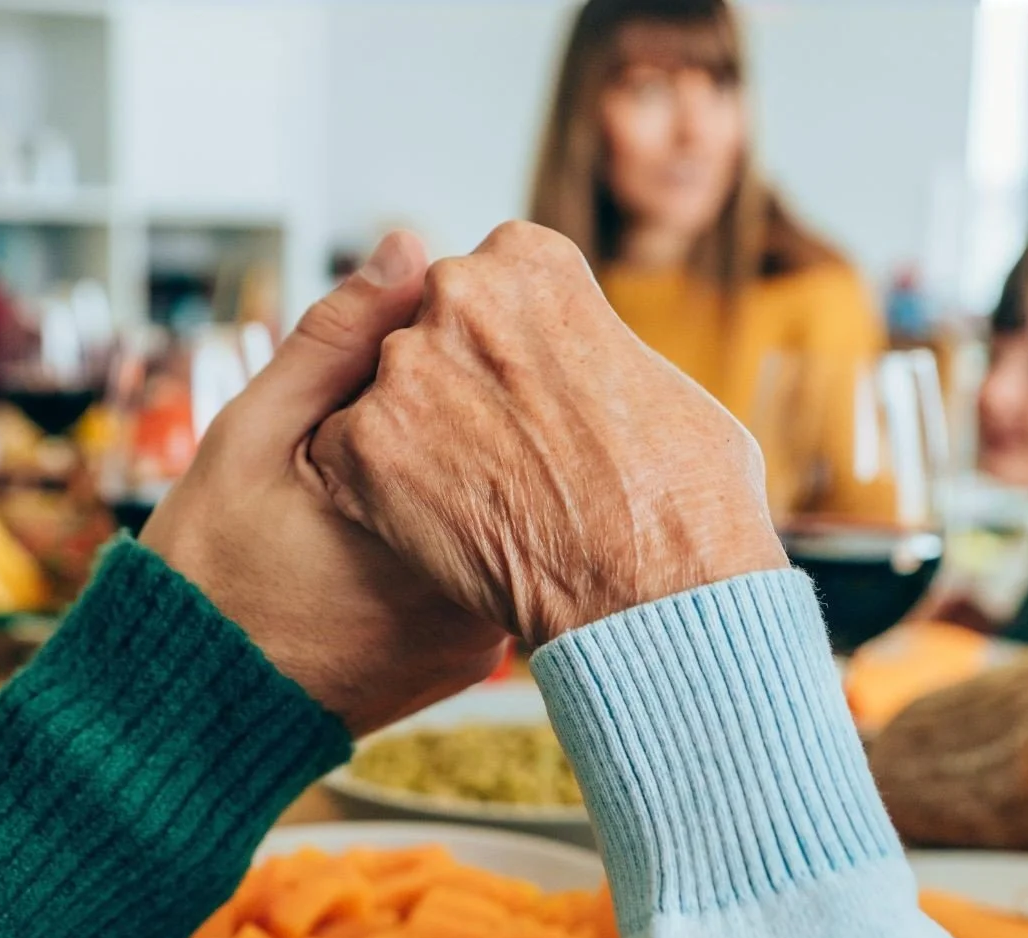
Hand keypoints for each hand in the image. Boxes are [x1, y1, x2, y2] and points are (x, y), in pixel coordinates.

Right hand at [140, 232, 508, 733]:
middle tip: (422, 399)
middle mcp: (477, 588)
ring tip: (409, 458)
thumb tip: (410, 246)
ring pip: (512, 516)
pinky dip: (469, 532)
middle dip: (481, 413)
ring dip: (478, 472)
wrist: (191, 716)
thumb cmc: (206, 573)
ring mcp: (483, 633)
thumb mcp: (249, 437)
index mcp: (429, 523)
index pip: (497, 400)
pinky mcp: (475, 659)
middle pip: (517, 460)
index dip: (470, 353)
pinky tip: (412, 519)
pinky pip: (495, 570)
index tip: (433, 341)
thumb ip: (333, 343)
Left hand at [309, 221, 787, 646]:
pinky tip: (430, 528)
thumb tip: (579, 367)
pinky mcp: (365, 444)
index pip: (484, 286)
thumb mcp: (656, 379)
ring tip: (474, 499)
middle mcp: (458, 292)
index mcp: (530, 259)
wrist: (654, 587)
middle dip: (451, 385)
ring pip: (382, 393)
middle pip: (426, 333)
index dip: (503, 350)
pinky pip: (343, 456)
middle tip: (498, 453)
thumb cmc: (684, 495)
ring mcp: (405, 366)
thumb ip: (589, 347)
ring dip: (411, 438)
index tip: (526, 397)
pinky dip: (372, 494)